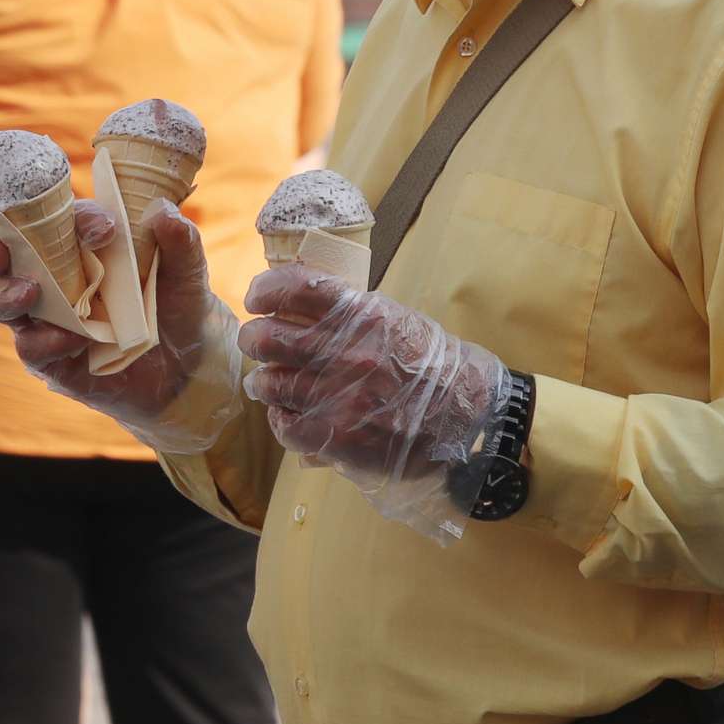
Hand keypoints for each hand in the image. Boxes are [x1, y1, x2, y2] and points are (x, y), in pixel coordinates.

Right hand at [0, 198, 242, 453]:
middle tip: (0, 248)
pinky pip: (31, 348)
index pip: (57, 221)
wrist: (188, 371)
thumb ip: (180, 242)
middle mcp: (55, 278)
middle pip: (5, 258)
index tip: (104, 228)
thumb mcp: (187, 275)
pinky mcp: (51, 359)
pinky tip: (71, 340)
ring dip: (6, 295)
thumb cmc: (179, 309)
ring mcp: (49, 320)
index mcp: (80, 247)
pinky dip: (44, 341)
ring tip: (29, 294)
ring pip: (3, 303)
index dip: (71, 218)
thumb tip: (162, 210)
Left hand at [237, 265, 510, 541]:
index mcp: (361, 313)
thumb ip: (349, 315)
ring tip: (267, 384)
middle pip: (268, 338)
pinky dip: (281, 419)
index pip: (294, 287)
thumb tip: (300, 308)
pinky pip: (285, 425)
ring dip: (263, 382)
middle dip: (256, 339)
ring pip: (269, 383)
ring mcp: (337, 396)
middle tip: (259, 344)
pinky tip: (289, 416)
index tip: (258, 297)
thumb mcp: (395, 321)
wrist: (467, 414)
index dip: (266, 291)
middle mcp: (344, 350)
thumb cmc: (433, 365)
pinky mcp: (336, 436)